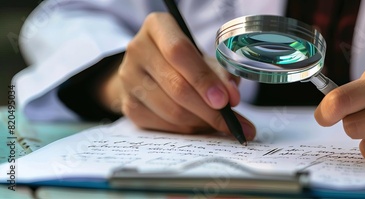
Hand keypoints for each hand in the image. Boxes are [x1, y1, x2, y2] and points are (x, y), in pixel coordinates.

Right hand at [98, 13, 255, 138]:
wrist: (152, 70)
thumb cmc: (187, 62)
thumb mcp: (206, 58)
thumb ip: (222, 74)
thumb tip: (232, 99)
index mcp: (157, 26)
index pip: (178, 51)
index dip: (203, 79)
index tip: (225, 101)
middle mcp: (137, 49)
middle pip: (176, 85)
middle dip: (208, 109)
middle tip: (231, 122)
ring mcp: (128, 78)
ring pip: (170, 110)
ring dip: (200, 122)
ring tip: (219, 123)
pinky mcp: (127, 104)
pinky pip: (162, 125)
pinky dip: (186, 130)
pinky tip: (200, 126)